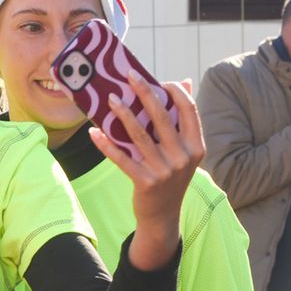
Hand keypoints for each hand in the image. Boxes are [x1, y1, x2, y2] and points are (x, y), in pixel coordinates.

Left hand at [91, 75, 204, 270]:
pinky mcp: (145, 182)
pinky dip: (106, 144)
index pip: (189, 110)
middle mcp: (183, 157)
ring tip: (110, 98)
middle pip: (162, 117)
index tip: (159, 80)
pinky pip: (121, 158)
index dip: (175, 91)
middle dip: (145, 92)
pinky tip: (94, 132)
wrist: (163, 215)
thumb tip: (186, 82)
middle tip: (130, 75)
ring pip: (139, 134)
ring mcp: (164, 170)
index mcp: (196, 146)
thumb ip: (185, 119)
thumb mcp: (184, 151)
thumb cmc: (171, 175)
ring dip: (122, 113)